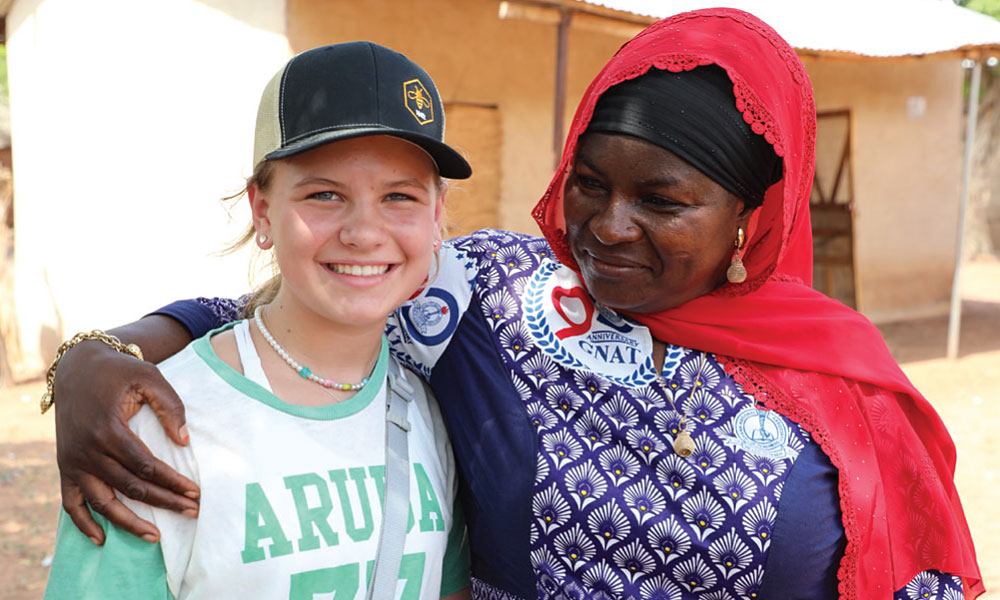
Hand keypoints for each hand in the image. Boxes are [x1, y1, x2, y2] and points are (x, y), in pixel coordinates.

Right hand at [54, 337, 199, 543]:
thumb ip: (170, 406)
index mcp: (109, 429)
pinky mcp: (65, 466)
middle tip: (192, 512)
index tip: (196, 493)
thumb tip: (184, 441)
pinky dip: (83, 523)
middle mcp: (88, 450)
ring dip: (129, 523)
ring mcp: (74, 461)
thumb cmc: (119, 371)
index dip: (173, 482)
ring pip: (102, 502)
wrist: (77, 367)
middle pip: (131, 487)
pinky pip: (70, 503)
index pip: (146, 467)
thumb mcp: (149, 376)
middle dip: (164, 502)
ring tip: (155, 536)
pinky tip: (101, 539)